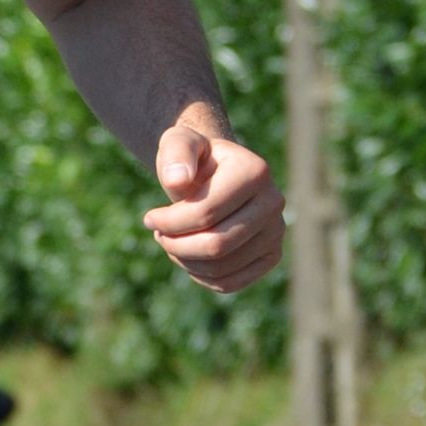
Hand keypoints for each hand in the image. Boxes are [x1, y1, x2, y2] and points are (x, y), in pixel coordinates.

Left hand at [145, 113, 282, 291]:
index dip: (168, 222)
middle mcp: (274, 202)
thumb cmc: (194, 158)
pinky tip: (187, 257)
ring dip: (184, 261)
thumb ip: (176, 153)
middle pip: (216, 245)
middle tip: (159, 234)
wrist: (217, 173)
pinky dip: (201, 276)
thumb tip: (178, 179)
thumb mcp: (179, 143)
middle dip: (175, 244)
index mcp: (255, 171)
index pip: (206, 213)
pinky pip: (231, 282)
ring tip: (171, 243)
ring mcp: (277, 231)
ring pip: (222, 267)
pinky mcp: (272, 255)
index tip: (149, 218)